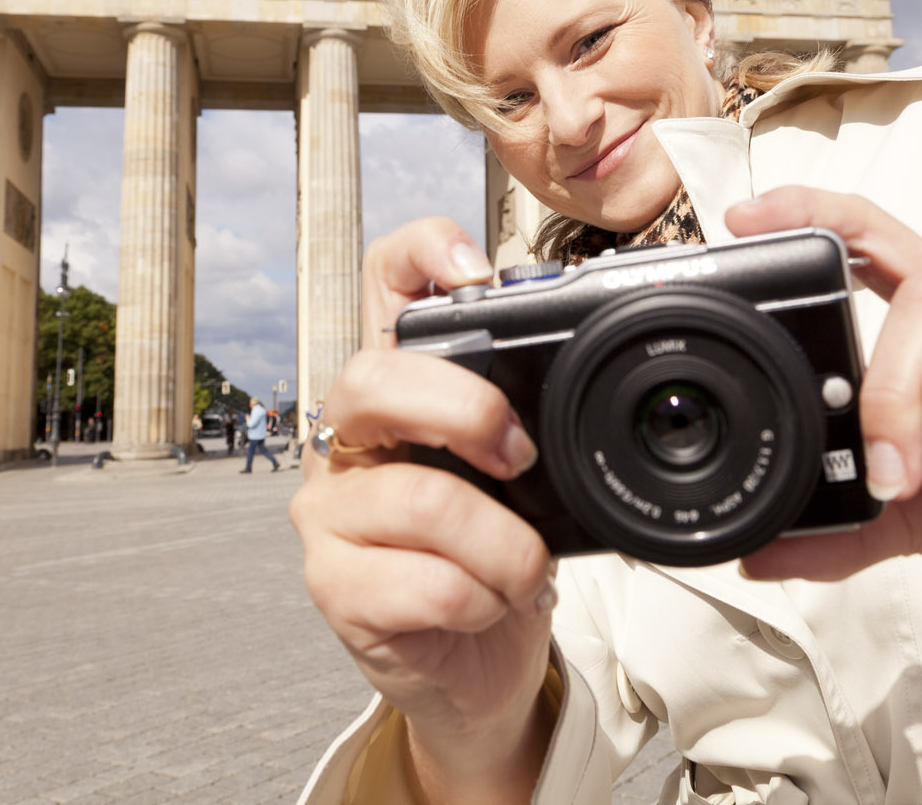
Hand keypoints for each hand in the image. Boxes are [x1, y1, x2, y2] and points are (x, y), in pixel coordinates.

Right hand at [289, 218, 556, 802]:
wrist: (478, 668)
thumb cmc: (497, 555)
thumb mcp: (524, 476)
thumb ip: (531, 418)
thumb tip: (593, 370)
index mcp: (399, 388)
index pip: (383, 281)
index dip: (421, 252)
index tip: (478, 271)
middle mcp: (348, 436)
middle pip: (373, 377)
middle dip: (465, 411)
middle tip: (520, 458)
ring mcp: (328, 512)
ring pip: (417, 499)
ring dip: (503, 547)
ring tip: (523, 571)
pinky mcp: (334, 587)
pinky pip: (422, 584)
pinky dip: (480, 600)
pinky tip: (485, 605)